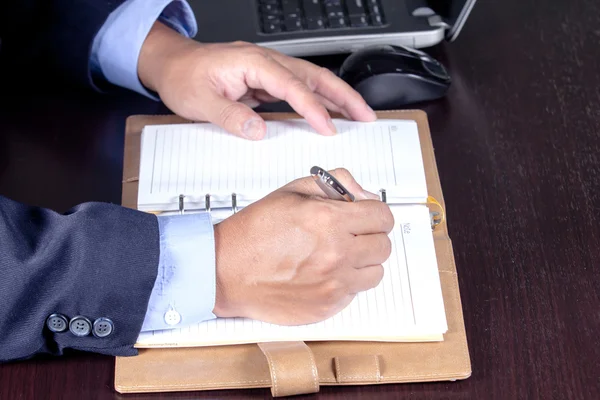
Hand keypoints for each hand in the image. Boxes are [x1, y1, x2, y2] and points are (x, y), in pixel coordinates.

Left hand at [138, 22, 375, 139]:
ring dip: (337, 97)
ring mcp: (267, 69)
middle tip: (366, 115)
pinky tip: (328, 113)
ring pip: (311, 80)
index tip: (328, 127)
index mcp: (251, 62)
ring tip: (358, 115)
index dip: (313, 107)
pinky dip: (319, 100)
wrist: (172, 64)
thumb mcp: (199, 101)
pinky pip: (299, 88)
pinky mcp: (266, 79)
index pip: (292, 85)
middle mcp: (264, 61)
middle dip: (344, 95)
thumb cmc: (183, 77)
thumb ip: (230, 116)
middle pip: (314, 75)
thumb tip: (259, 131)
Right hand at [212, 169, 393, 324]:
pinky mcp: (327, 306)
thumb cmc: (254, 233)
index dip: (375, 213)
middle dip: (371, 236)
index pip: (383, 217)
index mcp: (329, 220)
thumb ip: (335, 185)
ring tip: (339, 255)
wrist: (226, 271)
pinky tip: (324, 273)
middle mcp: (336, 253)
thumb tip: (363, 195)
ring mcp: (333, 284)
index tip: (368, 216)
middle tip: (352, 234)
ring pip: (375, 272)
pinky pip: (356, 293)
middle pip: (383, 245)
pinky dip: (346, 282)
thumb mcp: (293, 191)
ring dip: (363, 261)